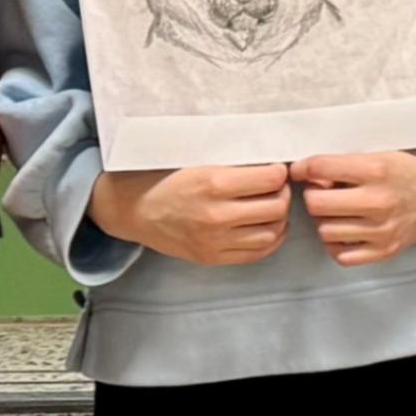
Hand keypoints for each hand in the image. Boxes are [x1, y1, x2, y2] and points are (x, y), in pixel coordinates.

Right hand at [92, 161, 292, 265]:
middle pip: (276, 207)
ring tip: (272, 206)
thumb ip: (228, 160)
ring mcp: (215, 241)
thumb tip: (266, 158)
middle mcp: (217, 215)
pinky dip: (271, 240)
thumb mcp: (192, 159)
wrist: (131, 211)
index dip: (279, 172)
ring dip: (280, 218)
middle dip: (283, 194)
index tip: (276, 168)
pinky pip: (257, 253)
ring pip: (271, 233)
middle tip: (277, 186)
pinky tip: (268, 227)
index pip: (270, 179)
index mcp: (212, 183)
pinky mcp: (213, 258)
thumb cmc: (161, 178)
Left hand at [293, 147, 415, 266]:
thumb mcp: (382, 149)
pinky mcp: (386, 250)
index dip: (302, 168)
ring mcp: (383, 230)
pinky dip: (336, 243)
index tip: (300, 170)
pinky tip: (344, 229)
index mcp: (377, 169)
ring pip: (325, 231)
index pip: (321, 169)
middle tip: (321, 190)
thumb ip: (347, 159)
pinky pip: (342, 255)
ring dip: (324, 219)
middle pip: (317, 204)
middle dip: (313, 195)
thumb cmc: (410, 165)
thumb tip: (308, 170)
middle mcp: (379, 202)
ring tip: (336, 209)